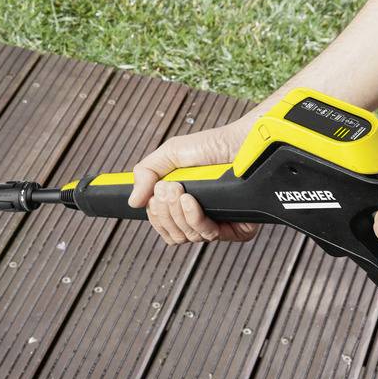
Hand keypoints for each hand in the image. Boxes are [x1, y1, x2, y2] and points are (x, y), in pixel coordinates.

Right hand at [129, 118, 259, 245]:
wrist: (244, 142)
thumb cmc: (214, 145)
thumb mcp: (171, 153)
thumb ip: (146, 173)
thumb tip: (133, 201)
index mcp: (184, 203)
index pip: (162, 225)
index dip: (155, 215)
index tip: (154, 196)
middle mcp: (201, 216)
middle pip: (172, 234)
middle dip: (165, 211)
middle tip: (169, 188)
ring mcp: (219, 222)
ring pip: (188, 236)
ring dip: (178, 213)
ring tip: (180, 190)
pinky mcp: (237, 228)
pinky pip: (209, 236)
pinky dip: (195, 219)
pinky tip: (192, 202)